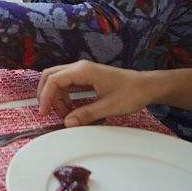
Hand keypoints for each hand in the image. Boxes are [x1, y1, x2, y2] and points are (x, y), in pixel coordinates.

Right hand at [37, 60, 156, 126]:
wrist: (147, 86)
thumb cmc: (131, 93)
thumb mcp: (109, 107)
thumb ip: (87, 114)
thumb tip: (67, 123)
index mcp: (83, 71)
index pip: (54, 80)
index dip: (46, 96)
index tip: (44, 112)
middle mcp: (79, 68)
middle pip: (50, 76)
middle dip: (46, 94)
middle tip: (47, 112)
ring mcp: (82, 71)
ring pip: (58, 81)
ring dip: (57, 97)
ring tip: (66, 114)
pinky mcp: (86, 77)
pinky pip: (67, 85)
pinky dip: (65, 97)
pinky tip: (72, 109)